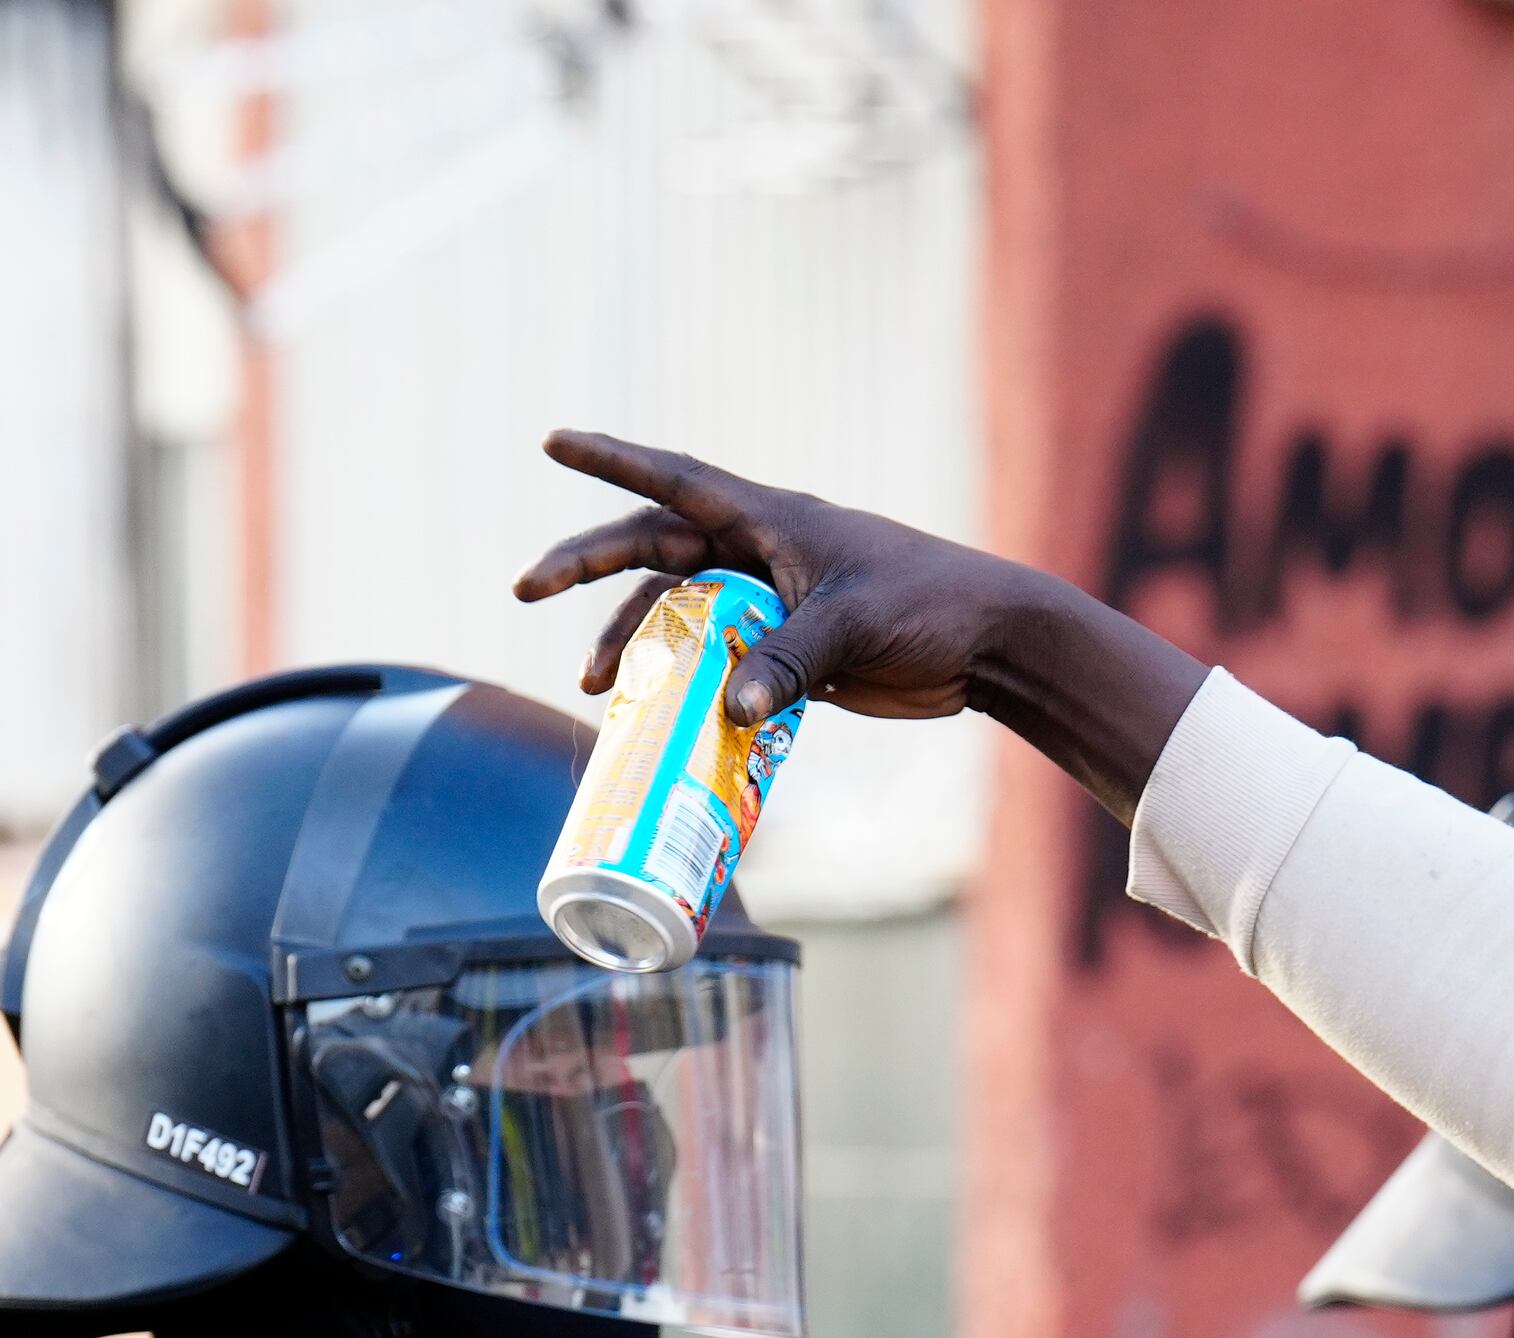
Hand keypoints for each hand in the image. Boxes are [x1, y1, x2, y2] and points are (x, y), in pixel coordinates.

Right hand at [516, 432, 1210, 813]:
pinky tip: (657, 720)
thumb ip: (789, 661)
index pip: (673, 479)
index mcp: (768, 519)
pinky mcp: (787, 652)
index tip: (551, 441)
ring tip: (597, 689)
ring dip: (634, 644)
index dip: (610, 459)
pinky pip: (716, 663)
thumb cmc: (929, 606)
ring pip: (678, 615)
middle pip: (653, 552)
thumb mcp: (854, 624)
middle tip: (525, 589)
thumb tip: (730, 710)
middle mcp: (758, 552)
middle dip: (589, 569)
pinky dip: (685, 687)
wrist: (988, 643)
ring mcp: (769, 602)